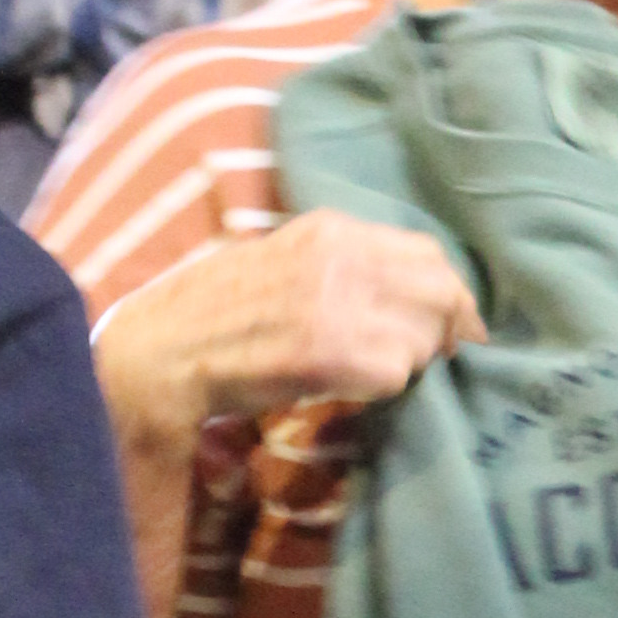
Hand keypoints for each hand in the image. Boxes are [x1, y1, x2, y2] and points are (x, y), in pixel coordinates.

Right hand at [94, 208, 483, 450]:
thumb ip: (344, 263)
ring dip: (411, 361)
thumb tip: (405, 287)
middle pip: (440, 291)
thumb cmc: (214, 308)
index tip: (454, 322)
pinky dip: (383, 387)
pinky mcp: (334, 354)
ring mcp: (340, 305)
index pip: (428, 253)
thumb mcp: (284, 258)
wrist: (163, 350)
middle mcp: (343, 258)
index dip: (447, 292)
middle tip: (433, 355)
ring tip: (372, 370)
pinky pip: (397, 374)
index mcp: (331, 230)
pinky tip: (349, 386)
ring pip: (425, 336)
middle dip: (444, 328)